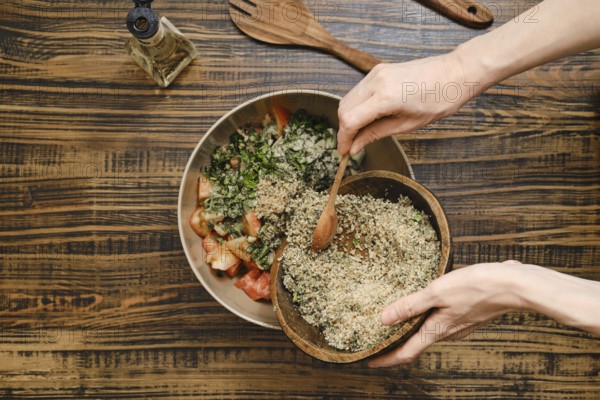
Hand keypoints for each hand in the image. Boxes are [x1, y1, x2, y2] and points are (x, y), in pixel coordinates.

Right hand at [337, 52, 479, 154]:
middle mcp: (376, 81)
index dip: (343, 139)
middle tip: (351, 145)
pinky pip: (359, 90)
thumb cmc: (439, 99)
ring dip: (349, 117)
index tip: (344, 152)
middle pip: (344, 108)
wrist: (456, 72)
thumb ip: (376, 134)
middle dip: (344, 129)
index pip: (349, 120)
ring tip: (361, 133)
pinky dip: (357, 106)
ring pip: (349, 98)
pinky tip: (368, 117)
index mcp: (386, 97)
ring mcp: (376, 73)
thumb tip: (356, 146)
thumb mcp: (408, 124)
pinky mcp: (379, 70)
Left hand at [368, 261, 525, 367]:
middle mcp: (448, 332)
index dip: (386, 359)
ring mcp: (459, 324)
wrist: (513, 286)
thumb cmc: (476, 286)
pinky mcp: (467, 314)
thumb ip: (410, 305)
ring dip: (411, 331)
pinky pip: (440, 321)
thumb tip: (383, 319)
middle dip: (395, 345)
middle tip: (377, 342)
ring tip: (395, 323)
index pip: (406, 353)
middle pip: (416, 344)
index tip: (369, 362)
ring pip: (429, 332)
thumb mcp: (437, 292)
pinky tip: (423, 307)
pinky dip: (426, 319)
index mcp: (437, 330)